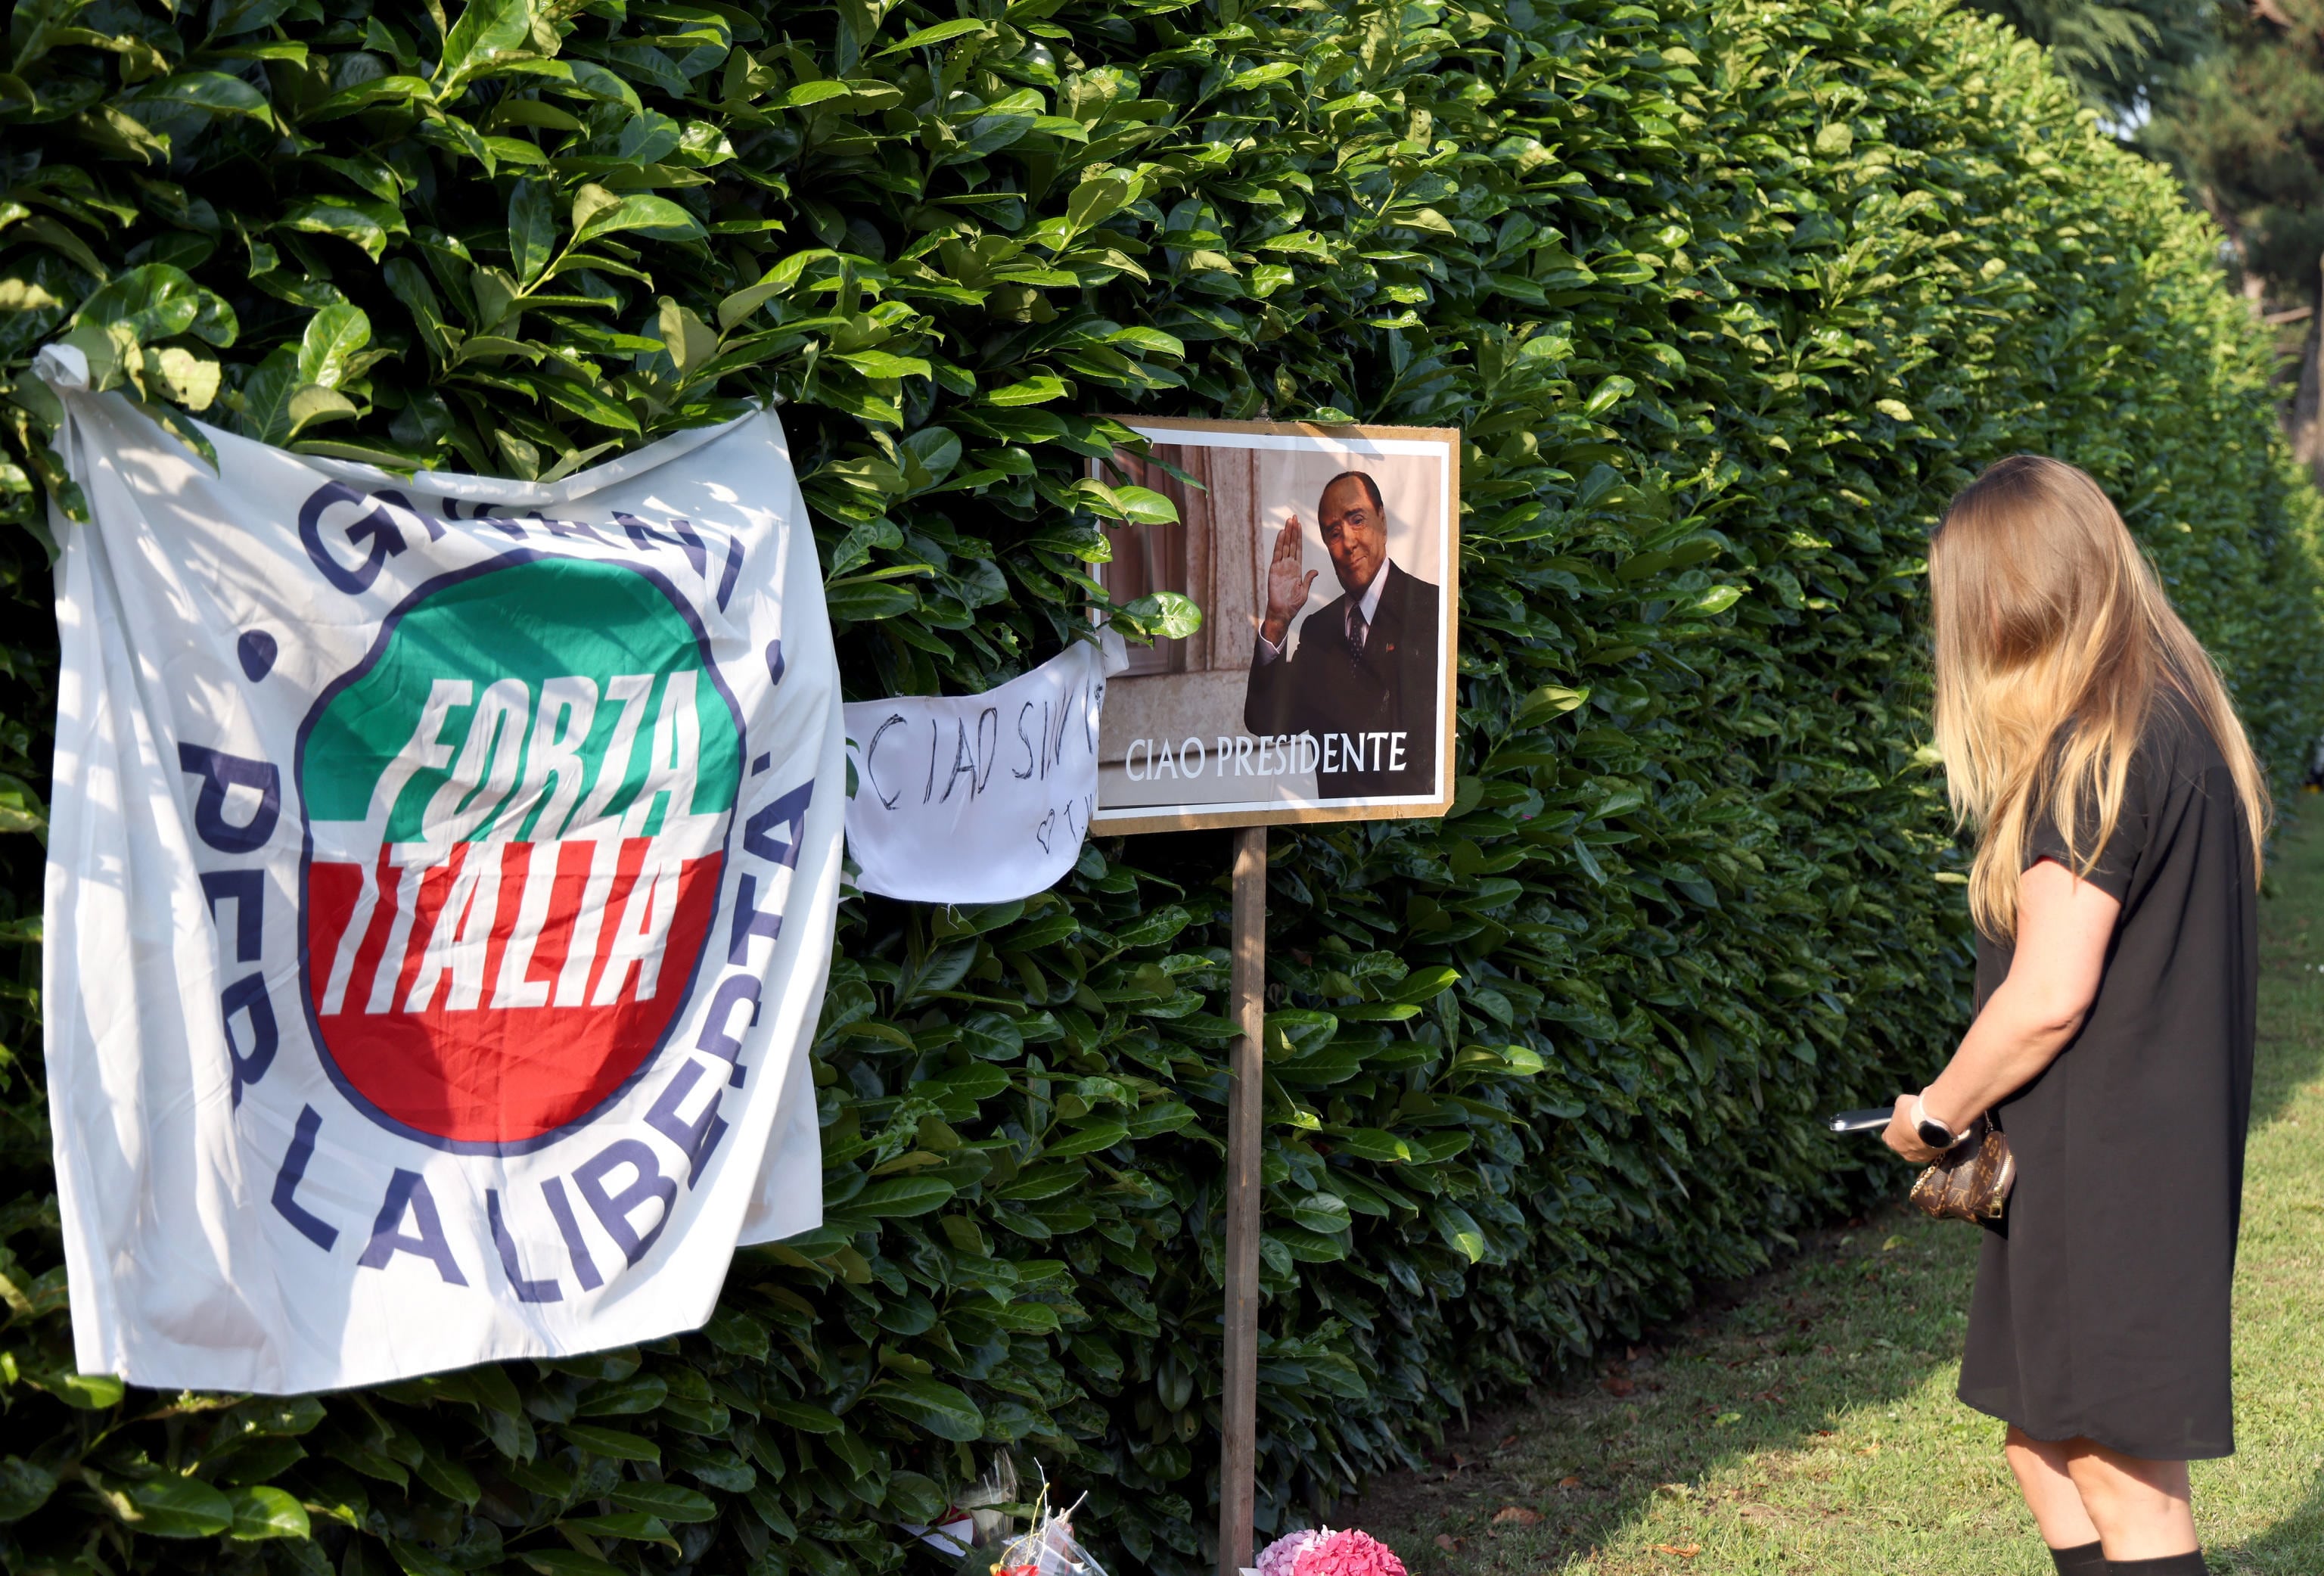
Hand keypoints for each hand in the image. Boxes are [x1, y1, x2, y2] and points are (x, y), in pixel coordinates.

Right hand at [1260, 513, 1317, 646]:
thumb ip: (1308, 579)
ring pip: (1285, 546)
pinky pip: (1278, 554)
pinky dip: (1280, 543)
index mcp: (1296, 569)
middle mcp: (1288, 565)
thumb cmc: (1293, 604)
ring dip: (1287, 533)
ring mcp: (1281, 566)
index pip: (1297, 549)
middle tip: (1293, 517)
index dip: (1298, 537)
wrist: (1283, 612)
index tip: (1299, 526)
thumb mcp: (1304, 591)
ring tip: (1289, 521)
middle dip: (1293, 531)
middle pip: (1291, 544)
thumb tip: (1315, 571)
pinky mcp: (1275, 570)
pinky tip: (1282, 533)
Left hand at [1882, 1093, 1939, 1164]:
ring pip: (1918, 1148)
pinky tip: (1938, 1133)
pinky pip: (1932, 1150)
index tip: (1901, 1122)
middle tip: (1917, 1124)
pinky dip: (1934, 1143)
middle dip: (1909, 1135)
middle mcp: (1902, 1152)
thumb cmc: (1914, 1112)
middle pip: (1903, 1144)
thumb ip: (1900, 1107)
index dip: (1895, 1128)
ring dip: (1922, 1140)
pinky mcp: (1933, 1157)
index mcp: (1891, 1140)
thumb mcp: (1902, 1102)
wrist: (1935, 1122)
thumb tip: (1903, 1105)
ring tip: (1930, 1128)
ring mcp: (1918, 1156)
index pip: (1888, 1136)